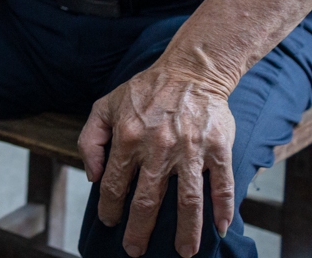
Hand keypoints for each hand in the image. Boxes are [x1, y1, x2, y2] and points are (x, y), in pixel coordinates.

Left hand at [78, 64, 236, 256]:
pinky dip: (222, 208)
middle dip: (139, 230)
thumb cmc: (143, 91)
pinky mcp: (217, 148)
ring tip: (183, 253)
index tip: (109, 222)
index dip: (109, 207)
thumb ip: (89, 139)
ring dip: (186, 231)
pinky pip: (221, 184)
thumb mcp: (103, 106)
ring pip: (187, 201)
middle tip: (135, 250)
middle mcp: (157, 147)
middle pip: (147, 200)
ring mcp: (189, 149)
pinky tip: (220, 229)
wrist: (189, 71)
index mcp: (127, 137)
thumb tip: (92, 176)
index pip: (113, 184)